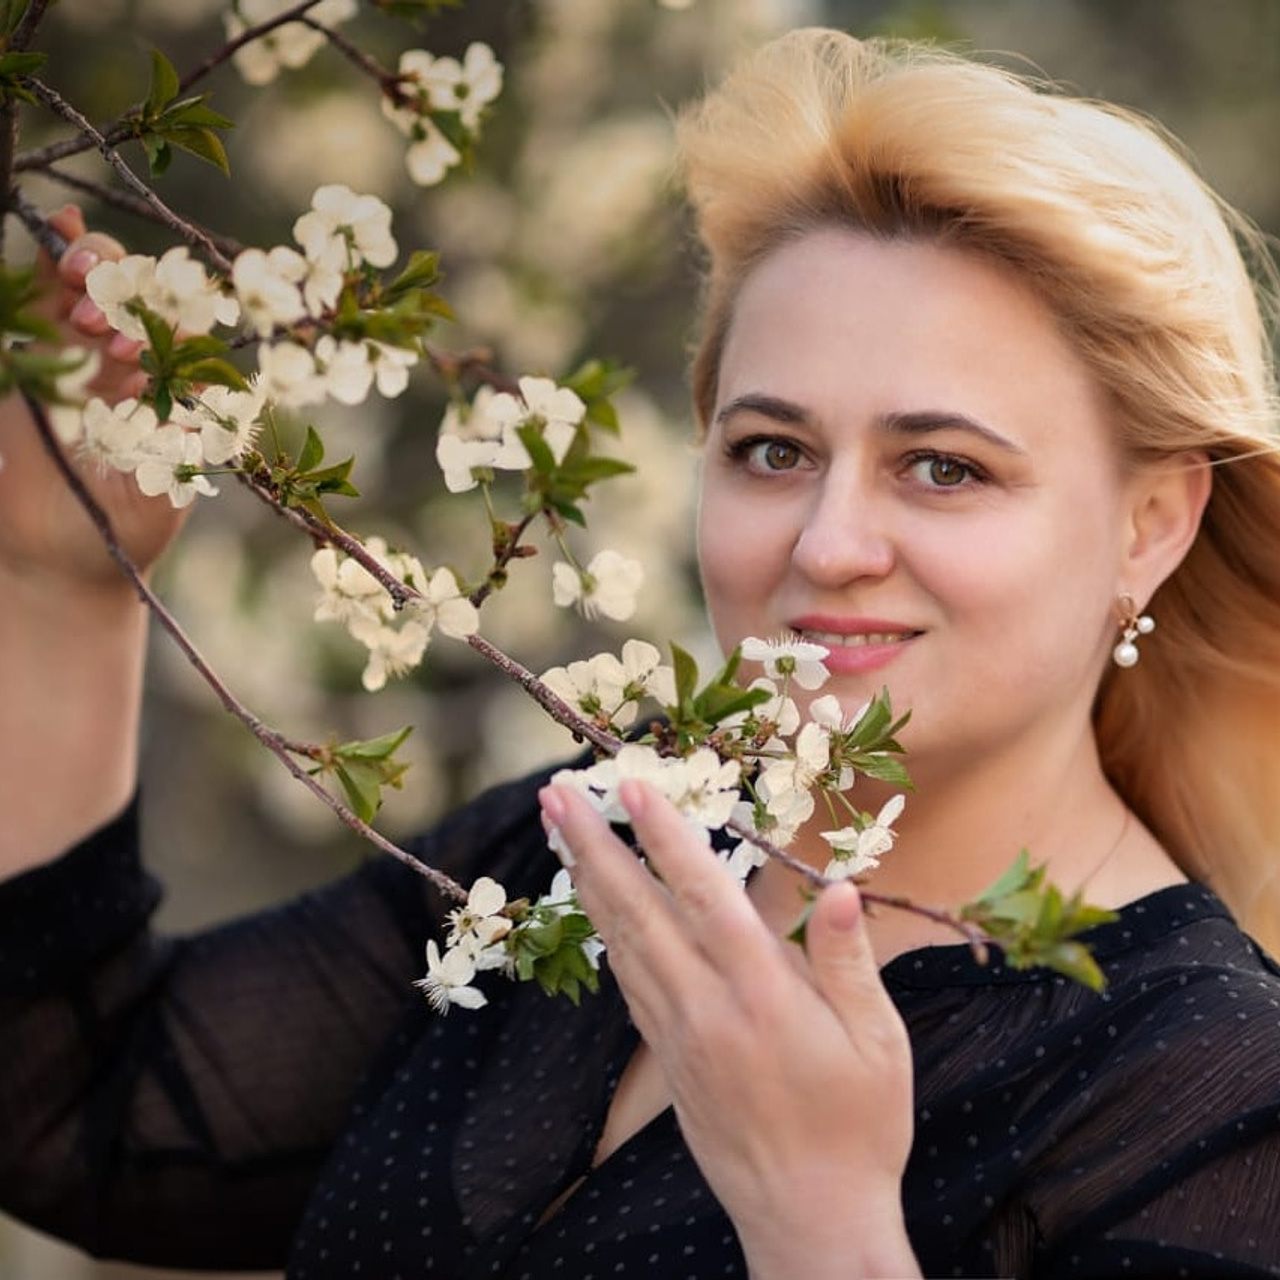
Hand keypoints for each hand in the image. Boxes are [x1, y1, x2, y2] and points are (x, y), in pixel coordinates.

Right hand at [0, 205, 184, 593]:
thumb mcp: (162, 496)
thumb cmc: (121, 531)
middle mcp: (139, 369)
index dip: (164, 330)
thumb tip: (214, 406)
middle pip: (143, 302)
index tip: (130, 355)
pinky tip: (60, 226)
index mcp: (178, 396)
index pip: (185, 339)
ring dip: (94, 270)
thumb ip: (182, 451)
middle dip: (128, 293)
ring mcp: (87, 357)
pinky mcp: (40, 356)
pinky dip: (55, 257)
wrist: (57, 559)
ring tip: (78, 291)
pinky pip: (49, 295)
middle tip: (97, 321)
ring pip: (98, 289)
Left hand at [540, 780, 919, 1279]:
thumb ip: (851, 962)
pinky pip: (628, 983)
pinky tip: (593, 908)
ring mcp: (678, 1034)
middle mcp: (706, 1006)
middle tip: (554, 793)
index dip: (664, 835)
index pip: (701, 894)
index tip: (630, 785)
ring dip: (587, 882)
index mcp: (763, 992)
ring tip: (558, 833)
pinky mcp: (668, 1059)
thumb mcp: (879, 1043)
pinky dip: (605, 936)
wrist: (809, 1221)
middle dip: (592, 845)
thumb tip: (839, 890)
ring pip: (621, 943)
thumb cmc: (859, 1128)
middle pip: (637, 910)